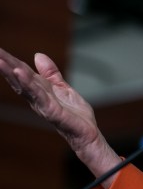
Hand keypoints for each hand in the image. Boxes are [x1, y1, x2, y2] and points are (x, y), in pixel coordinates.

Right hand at [0, 48, 119, 182]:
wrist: (88, 133)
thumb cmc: (75, 114)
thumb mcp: (63, 87)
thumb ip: (51, 73)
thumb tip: (37, 55)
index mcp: (40, 90)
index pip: (23, 73)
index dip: (11, 61)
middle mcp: (37, 98)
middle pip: (19, 79)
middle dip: (6, 66)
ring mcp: (43, 104)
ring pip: (25, 87)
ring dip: (12, 73)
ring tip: (1, 61)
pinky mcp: (52, 111)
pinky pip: (39, 95)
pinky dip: (29, 84)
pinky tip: (20, 73)